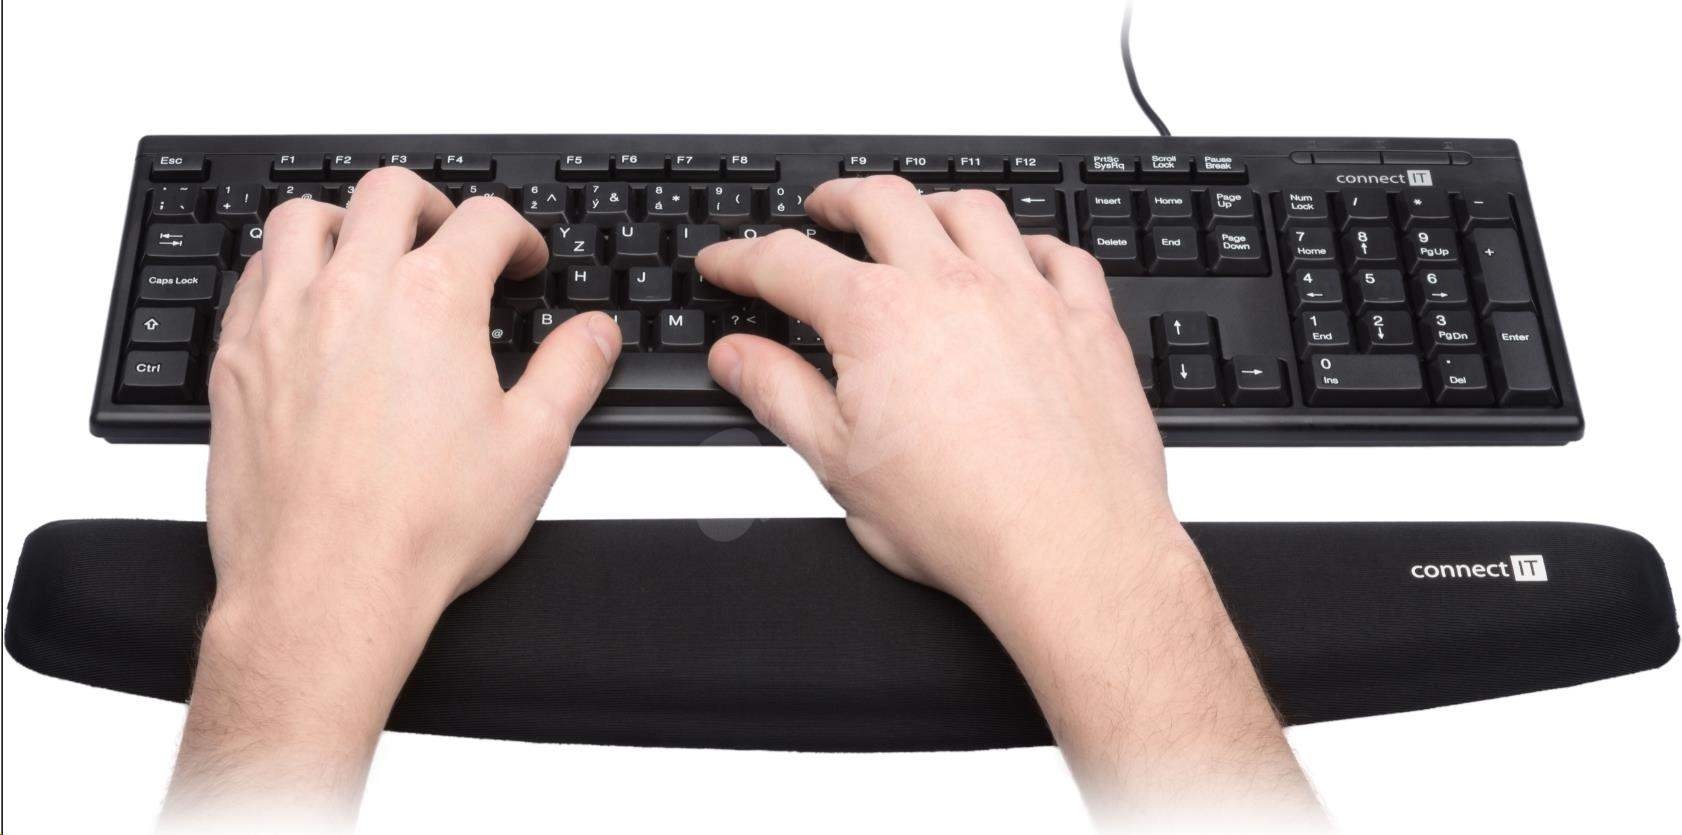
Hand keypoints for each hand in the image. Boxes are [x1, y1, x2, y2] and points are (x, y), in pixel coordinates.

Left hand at [207, 170, 618, 607]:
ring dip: (347, 220)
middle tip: (452, 236)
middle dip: (433, 204)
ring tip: (369, 251)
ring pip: (304, 219)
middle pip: (390, 193)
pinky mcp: (235, 361)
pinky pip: (251, 277)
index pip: (483, 221)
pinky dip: (284, 269)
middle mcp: (352, 292)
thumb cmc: (422, 527)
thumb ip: (572, 372)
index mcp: (433, 301)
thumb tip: (594, 333)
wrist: (327, 588)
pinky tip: (305, 303)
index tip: (522, 261)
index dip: (517, 234)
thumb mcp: (533, 448)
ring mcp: (283, 321)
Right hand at [699, 177, 1321, 824]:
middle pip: (884, 202)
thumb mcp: (837, 464)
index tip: (725, 263)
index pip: (788, 262)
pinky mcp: (1087, 321)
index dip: (742, 258)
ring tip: (916, 219)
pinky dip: (1029, 246)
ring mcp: (1026, 296)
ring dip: (932, 205)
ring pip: (974, 209)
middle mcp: (952, 286)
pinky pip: (1059, 254)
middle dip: (839, 200)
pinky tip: (1019, 261)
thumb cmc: (961, 519)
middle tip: (821, 213)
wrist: (1070, 548)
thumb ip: (779, 394)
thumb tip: (736, 357)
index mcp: (878, 317)